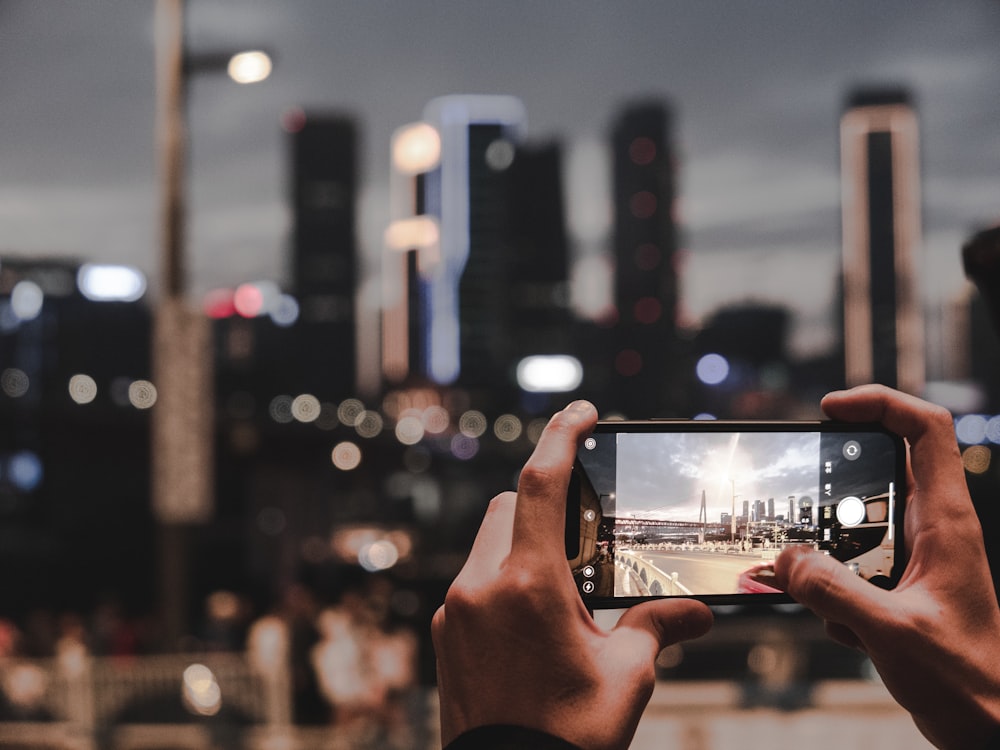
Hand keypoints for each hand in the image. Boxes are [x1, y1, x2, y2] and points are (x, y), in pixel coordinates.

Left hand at [432, 401, 712, 749]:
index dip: (562, 437)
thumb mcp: (626, 676)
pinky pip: (474, 582)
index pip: (540, 484)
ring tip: (565, 583)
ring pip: (488, 543)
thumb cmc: (568, 736)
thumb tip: (697, 611)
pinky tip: (535, 617)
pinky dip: (504, 578)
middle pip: (508, 507)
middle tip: (584, 529)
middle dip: (544, 502)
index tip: (581, 412)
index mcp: (528, 585)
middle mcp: (479, 588)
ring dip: (523, 542)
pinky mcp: (445, 636)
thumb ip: (658, 626)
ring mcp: (455, 612)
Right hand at [774, 385, 999, 749]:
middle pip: (882, 466)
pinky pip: (853, 563)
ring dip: (828, 551)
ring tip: (817, 586)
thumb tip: (787, 558)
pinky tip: (842, 627)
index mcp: (946, 522)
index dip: (879, 402)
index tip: (829, 409)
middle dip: (834, 482)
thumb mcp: (891, 633)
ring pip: (859, 521)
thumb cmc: (968, 682)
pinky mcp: (901, 583)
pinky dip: (833, 587)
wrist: (989, 727)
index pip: (926, 428)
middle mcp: (934, 529)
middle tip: (797, 494)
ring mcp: (918, 555)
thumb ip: (833, 591)